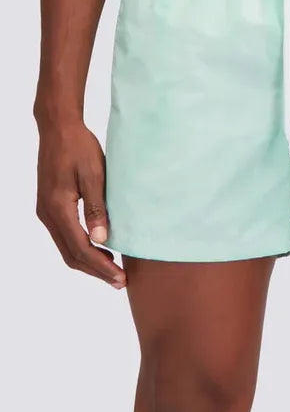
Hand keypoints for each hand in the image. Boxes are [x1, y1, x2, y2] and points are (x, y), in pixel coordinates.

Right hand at [36, 121, 125, 288]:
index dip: (101, 266)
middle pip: (71, 255)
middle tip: (120, 282)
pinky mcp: (49, 207)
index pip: (81, 248)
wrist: (58, 129)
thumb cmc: (79, 148)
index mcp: (58, 208)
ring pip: (66, 248)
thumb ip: (97, 208)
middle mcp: (48, 215)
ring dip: (89, 262)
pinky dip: (81, 249)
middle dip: (96, 271)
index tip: (120, 278)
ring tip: (112, 271)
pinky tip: (99, 249)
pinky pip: (64, 237)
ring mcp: (46, 212)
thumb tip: (102, 239)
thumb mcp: (94, 175)